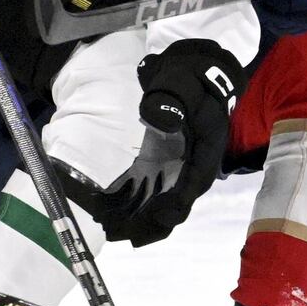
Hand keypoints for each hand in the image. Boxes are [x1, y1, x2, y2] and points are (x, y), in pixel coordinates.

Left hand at [98, 39, 245, 246]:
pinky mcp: (158, 166)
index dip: (175, 205)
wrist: (192, 72)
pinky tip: (101, 207)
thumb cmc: (189, 77)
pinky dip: (125, 201)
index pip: (193, 186)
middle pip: (173, 205)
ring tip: (104, 226)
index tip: (157, 217)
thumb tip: (158, 120)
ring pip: (156, 203)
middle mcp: (191, 168)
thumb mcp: (181, 83)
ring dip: (132, 216)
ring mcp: (174, 169)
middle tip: (116, 233)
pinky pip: (143, 190)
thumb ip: (171, 101)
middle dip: (146, 222)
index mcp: (205, 151)